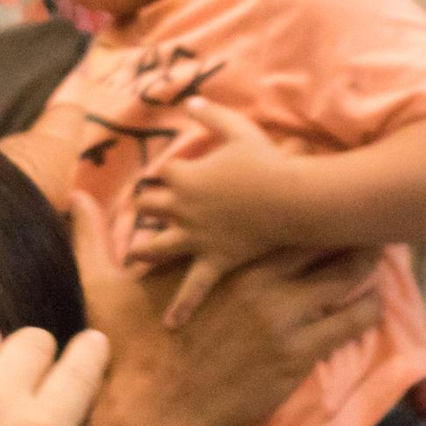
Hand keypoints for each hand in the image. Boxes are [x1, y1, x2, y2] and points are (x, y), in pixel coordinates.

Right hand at [77, 195, 381, 425]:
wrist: (150, 412)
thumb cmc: (125, 350)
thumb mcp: (100, 286)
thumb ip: (91, 237)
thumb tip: (73, 198)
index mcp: (215, 257)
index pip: (270, 213)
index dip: (295, 198)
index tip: (309, 189)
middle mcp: (254, 279)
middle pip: (318, 236)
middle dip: (341, 224)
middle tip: (359, 215)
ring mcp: (282, 316)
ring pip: (345, 274)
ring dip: (363, 262)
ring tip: (376, 253)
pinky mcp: (299, 354)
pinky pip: (352, 321)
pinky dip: (367, 307)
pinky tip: (371, 302)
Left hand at [124, 101, 305, 325]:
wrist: (293, 197)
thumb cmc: (268, 161)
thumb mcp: (238, 129)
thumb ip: (211, 115)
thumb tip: (190, 100)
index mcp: (182, 176)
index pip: (158, 174)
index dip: (160, 176)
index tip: (158, 180)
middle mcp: (180, 208)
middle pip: (148, 207)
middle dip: (145, 209)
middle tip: (140, 215)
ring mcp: (195, 237)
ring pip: (156, 245)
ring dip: (143, 250)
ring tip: (132, 260)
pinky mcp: (215, 260)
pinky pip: (193, 286)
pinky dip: (182, 305)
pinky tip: (170, 324)